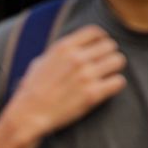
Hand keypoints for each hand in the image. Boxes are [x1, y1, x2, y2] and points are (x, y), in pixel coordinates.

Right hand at [6, 25, 127, 140]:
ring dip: (114, 68)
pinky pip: (119, 81)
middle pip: (110, 45)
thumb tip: (72, 48)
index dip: (101, 39)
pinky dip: (115, 84)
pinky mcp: (93, 94)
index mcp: (64, 47)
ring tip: (106, 76)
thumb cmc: (30, 90)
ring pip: (118, 61)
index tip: (99, 48)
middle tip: (103, 66)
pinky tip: (106, 89)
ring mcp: (86, 76)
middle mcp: (77, 58)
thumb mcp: (40, 62)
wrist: (28, 115)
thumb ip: (58, 52)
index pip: (95, 32)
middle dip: (108, 55)